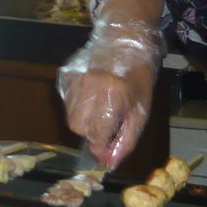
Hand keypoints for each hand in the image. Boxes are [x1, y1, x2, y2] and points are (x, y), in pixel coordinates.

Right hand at [57, 0, 165, 169]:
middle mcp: (90, 85)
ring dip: (84, 121)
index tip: (107, 151)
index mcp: (113, 93)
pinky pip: (66, 103)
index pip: (97, 134)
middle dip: (91, 133)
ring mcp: (75, 78)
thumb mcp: (140, 113)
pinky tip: (92, 97)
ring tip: (100, 109)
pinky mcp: (66, 75)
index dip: (101, 147)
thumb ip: (126, 140)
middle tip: (106, 125)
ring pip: (69, 116)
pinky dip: (77, 108)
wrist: (125, 44)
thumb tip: (110, 163)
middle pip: (78, 127)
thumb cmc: (138, 79)